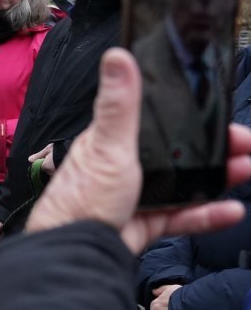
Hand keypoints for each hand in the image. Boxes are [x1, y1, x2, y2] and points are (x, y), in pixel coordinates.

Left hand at [26, 48, 250, 254]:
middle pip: (176, 153)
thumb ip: (119, 105)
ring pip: (183, 183)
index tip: (221, 117)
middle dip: (213, 149)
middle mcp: (122, 166)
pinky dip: (206, 214)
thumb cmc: (82, 198)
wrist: (75, 253)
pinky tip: (230, 210)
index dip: (189, 118)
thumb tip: (117, 56)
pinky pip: (181, 217)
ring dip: (217, 178)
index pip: (156, 121)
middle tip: (246, 147)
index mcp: (110, 141)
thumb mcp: (107, 146)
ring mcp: (133, 196)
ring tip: (247, 171)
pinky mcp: (142, 225)